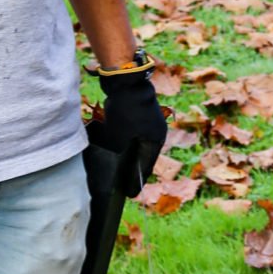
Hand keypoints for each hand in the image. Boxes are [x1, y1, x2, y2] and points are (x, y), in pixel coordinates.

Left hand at [92, 60, 168, 194]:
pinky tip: (118, 144)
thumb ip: (118, 154)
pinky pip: (135, 132)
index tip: (130, 194)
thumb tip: (114, 165)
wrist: (126, 79)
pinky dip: (128, 141)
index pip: (146, 167)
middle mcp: (157, 130)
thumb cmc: (125, 110)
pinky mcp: (141, 110)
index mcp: (156, 139)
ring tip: (121, 166)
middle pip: (145, 155)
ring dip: (131, 154)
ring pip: (140, 142)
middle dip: (134, 169)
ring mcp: (150, 119)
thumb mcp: (119, 137)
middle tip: (125, 183)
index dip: (136, 181)